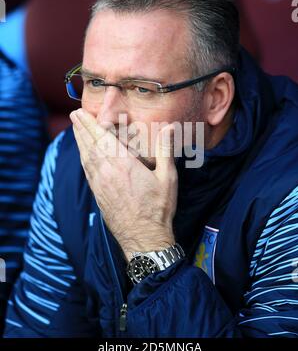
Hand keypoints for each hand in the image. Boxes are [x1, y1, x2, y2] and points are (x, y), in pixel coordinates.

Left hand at [70, 108, 177, 260]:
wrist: (143, 238)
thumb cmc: (158, 208)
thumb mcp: (168, 178)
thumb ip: (165, 150)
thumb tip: (169, 128)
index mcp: (123, 164)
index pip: (102, 138)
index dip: (90, 123)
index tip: (81, 112)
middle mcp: (107, 171)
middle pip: (90, 144)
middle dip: (81, 128)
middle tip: (74, 115)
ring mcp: (100, 183)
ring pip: (85, 156)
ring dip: (79, 140)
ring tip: (75, 129)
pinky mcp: (98, 193)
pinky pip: (87, 170)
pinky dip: (83, 157)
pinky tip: (83, 154)